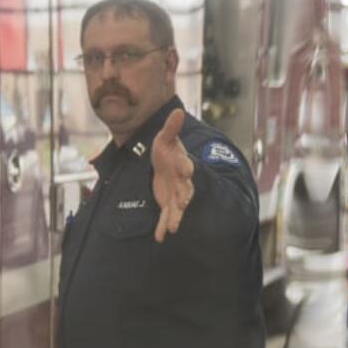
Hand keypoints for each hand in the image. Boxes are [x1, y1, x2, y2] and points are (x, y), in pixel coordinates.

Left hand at [151, 108, 194, 242]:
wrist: (166, 164)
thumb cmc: (166, 150)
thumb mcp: (165, 138)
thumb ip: (171, 127)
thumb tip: (177, 110)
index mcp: (181, 164)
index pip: (185, 165)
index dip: (185, 166)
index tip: (187, 168)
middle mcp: (182, 182)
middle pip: (185, 190)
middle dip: (183, 197)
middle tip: (182, 203)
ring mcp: (176, 194)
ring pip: (177, 207)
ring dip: (175, 217)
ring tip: (174, 227)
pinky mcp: (168, 203)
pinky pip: (166, 216)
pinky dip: (163, 226)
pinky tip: (160, 237)